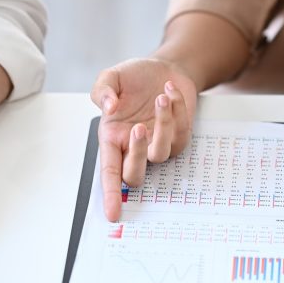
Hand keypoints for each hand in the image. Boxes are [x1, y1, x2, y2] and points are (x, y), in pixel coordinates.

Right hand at [91, 58, 197, 221]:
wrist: (163, 68)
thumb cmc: (133, 78)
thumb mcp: (110, 77)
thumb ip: (102, 90)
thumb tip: (107, 108)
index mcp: (112, 138)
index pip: (109, 173)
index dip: (110, 194)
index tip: (112, 214)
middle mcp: (133, 147)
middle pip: (134, 174)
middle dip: (137, 154)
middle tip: (138, 127)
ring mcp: (158, 144)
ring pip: (160, 153)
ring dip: (163, 123)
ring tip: (161, 96)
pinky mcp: (179, 136)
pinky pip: (181, 133)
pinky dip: (177, 109)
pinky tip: (171, 91)